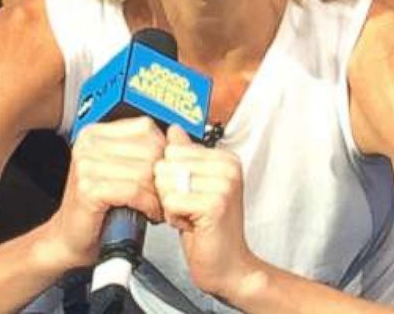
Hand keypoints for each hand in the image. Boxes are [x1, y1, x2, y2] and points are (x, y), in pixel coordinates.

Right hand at [47, 117, 166, 267]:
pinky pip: (135, 191)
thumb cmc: (100, 208)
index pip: (145, 128)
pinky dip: (149, 206)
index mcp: (94, 134)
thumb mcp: (119, 170)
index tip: (164, 173)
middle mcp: (88, 145)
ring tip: (157, 207)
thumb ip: (140, 152)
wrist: (72, 238)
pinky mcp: (89, 189)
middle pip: (148, 150)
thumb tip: (176, 138)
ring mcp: (86, 166)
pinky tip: (149, 214)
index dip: (162, 152)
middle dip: (163, 177)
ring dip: (159, 195)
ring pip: (145, 172)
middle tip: (163, 195)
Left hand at [154, 125, 262, 296]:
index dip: (171, 176)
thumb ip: (184, 155)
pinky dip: (173, 217)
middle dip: (168, 191)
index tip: (191, 193)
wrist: (228, 265)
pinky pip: (169, 201)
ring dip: (170, 204)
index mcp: (225, 157)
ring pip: (164, 182)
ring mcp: (224, 184)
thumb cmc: (208, 228)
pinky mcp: (215, 204)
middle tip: (191, 207)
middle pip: (165, 165)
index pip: (170, 150)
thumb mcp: (193, 185)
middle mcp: (228, 167)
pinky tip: (192, 225)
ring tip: (192, 215)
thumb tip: (173, 129)